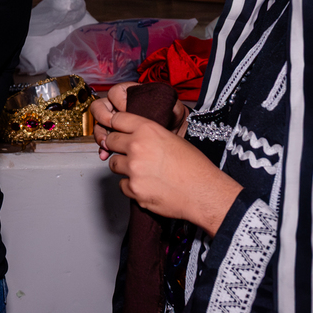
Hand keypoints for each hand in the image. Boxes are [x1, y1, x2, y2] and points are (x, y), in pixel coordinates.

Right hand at [91, 82, 189, 158]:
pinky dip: (104, 149)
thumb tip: (154, 102)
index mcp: (129, 94)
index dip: (118, 101)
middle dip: (102, 116)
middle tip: (110, 125)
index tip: (126, 109)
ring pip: (100, 126)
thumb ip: (163, 101)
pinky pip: (105, 142)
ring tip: (106, 145)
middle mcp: (118, 107)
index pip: (115, 93)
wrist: (175, 133)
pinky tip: (106, 154)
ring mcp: (116, 123)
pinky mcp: (117, 138)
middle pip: (100, 107)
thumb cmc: (172, 116)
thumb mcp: (170, 105)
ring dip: (100, 135)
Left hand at [98, 110, 240, 235]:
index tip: (114, 129)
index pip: (117, 119)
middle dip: (115, 146)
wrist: (203, 192)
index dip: (114, 125)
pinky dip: (130, 186)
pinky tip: (146, 184)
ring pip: (113, 164)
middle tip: (125, 152)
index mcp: (148, 129)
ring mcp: (134, 169)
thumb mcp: (172, 138)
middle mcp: (137, 146)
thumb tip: (133, 134)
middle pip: (110, 141)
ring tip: (140, 170)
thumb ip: (148, 134)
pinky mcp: (133, 189)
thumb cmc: (194, 167)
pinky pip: (122, 185)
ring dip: (123, 167)